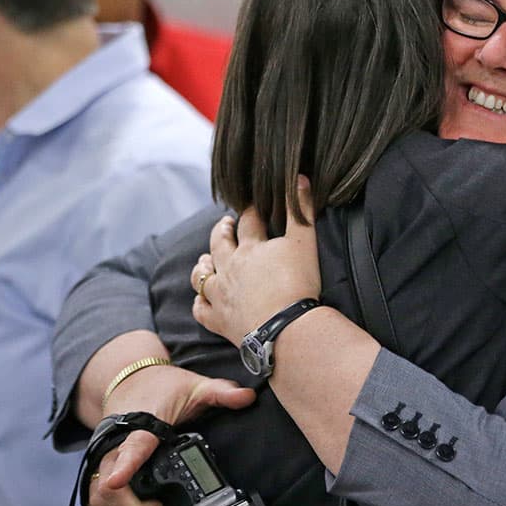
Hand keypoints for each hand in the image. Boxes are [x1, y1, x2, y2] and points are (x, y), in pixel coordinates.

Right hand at [88, 365, 255, 505]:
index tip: (118, 481)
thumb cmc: (162, 385)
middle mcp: (116, 439)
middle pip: (107, 481)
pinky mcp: (98, 463)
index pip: (133, 446)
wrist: (128, 378)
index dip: (125, 464)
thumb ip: (222, 393)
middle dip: (127, 505)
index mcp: (142, 421)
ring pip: (96, 492)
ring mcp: (104, 453)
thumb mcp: (196, 386)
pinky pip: (93, 493)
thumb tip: (247, 397)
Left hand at [193, 176, 321, 344]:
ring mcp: (220, 295)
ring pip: (202, 276)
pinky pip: (201, 309)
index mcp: (250, 248)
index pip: (248, 222)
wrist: (285, 328)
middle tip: (225, 224)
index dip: (251, 212)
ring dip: (203, 265)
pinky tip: (201, 299)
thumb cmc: (297, 284)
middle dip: (222, 231)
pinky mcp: (219, 320)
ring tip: (206, 259)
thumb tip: (299, 178)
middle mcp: (229, 268)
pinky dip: (199, 302)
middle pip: (218, 244)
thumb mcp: (305, 242)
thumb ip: (302, 210)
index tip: (254, 208)